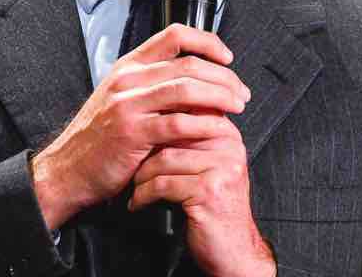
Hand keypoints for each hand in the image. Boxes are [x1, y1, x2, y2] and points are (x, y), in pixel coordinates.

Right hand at [30, 24, 251, 228]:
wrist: (68, 170)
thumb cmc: (99, 139)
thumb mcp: (122, 100)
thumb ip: (155, 88)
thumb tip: (201, 84)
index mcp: (128, 67)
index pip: (174, 35)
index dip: (207, 41)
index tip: (227, 57)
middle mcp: (128, 79)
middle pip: (188, 64)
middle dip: (223, 77)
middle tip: (241, 92)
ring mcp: (127, 104)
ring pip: (187, 89)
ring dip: (219, 97)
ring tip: (236, 106)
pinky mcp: (132, 132)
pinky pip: (178, 124)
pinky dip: (203, 125)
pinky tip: (217, 129)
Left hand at [129, 122, 275, 276]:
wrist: (234, 248)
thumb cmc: (215, 208)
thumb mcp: (207, 168)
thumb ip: (192, 142)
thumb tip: (155, 118)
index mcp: (228, 136)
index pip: (188, 113)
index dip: (158, 123)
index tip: (136, 138)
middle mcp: (229, 147)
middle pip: (172, 134)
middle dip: (145, 152)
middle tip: (128, 164)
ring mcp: (222, 167)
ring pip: (164, 159)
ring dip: (141, 177)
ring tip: (135, 188)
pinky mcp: (209, 190)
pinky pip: (163, 184)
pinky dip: (144, 195)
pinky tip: (139, 203)